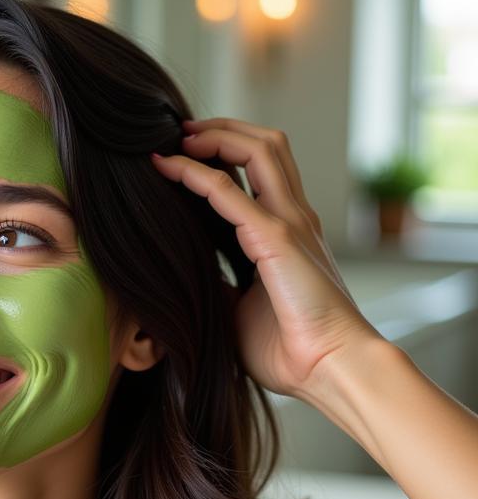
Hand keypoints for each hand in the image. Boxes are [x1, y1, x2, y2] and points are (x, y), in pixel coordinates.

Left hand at [150, 119, 384, 399]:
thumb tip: (184, 278)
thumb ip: (218, 285)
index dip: (224, 154)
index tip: (184, 153)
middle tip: (182, 131)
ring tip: (180, 137)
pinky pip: (230, 193)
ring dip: (216, 136)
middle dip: (224, 129)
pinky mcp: (276, 239)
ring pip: (259, 151)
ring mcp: (289, 224)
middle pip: (265, 147)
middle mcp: (293, 219)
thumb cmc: (289, 350)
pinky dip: (197, 174)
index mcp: (287, 234)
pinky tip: (169, 167)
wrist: (329, 369)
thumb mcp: (237, 310)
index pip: (259, 173)